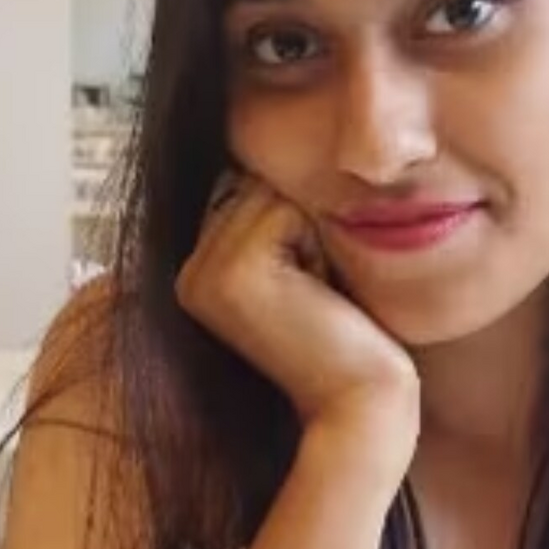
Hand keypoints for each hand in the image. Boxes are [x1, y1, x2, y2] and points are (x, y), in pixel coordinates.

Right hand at [175, 170, 418, 446]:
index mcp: (196, 270)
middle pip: (253, 178)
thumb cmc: (347, 333)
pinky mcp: (227, 277)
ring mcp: (199, 275)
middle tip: (317, 288)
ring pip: (267, 187)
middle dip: (301, 217)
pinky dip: (317, 238)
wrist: (362, 397)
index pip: (244, 184)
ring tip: (318, 291)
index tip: (311, 281)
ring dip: (311, 227)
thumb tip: (261, 150)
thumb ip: (270, 219)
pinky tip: (319, 293)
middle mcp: (186, 273)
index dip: (295, 218)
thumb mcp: (304, 262)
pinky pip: (283, 207)